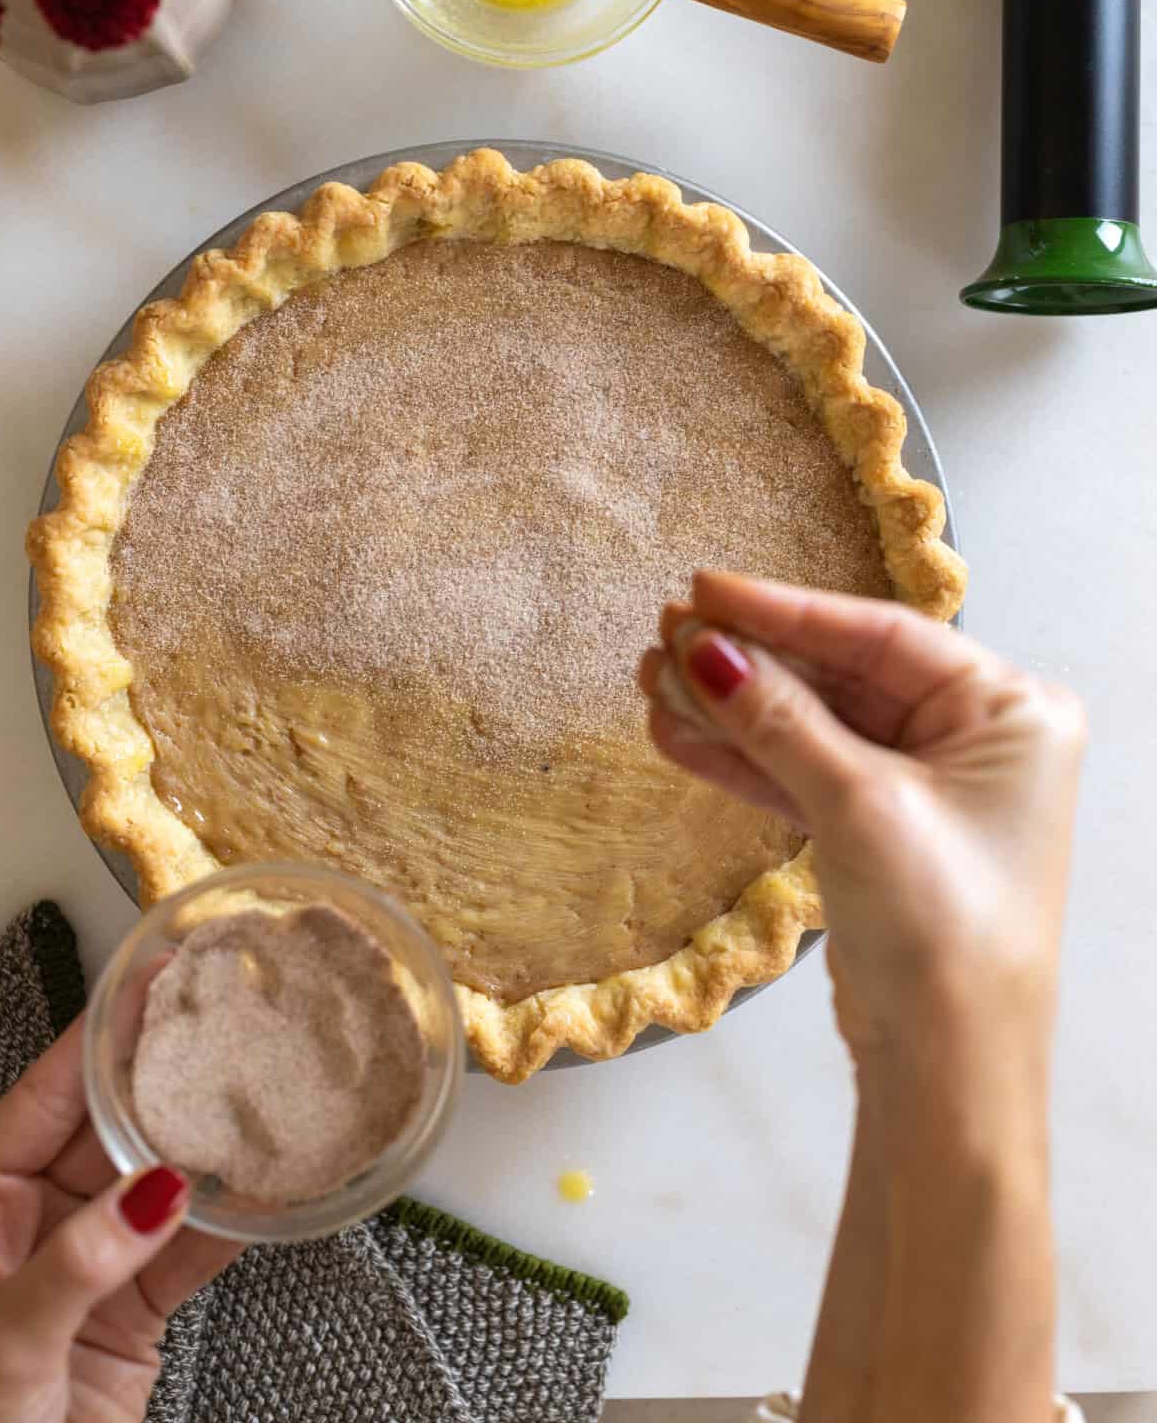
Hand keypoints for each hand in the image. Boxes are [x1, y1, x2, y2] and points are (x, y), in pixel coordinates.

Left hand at [0, 1014, 240, 1422]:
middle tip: (225, 1022)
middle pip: (110, 1128)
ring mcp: (85, 1265)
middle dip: (169, 1079)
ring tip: (263, 1092)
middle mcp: (28, 1223)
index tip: (150, 984)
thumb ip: (80, 1261)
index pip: (44, 1098)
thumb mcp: (1, 1343)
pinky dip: (231, 1224)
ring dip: (211, 1148)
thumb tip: (156, 1190)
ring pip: (159, 1185)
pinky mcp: (129, 1315)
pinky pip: (187, 1253)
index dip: (100, 1038)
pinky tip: (271, 1191)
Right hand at [640, 572, 1085, 1070]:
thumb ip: (778, 720)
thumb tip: (704, 650)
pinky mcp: (878, 831)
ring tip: (651, 680)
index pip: (881, 633)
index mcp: (1008, 711)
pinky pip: (801, 774)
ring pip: (811, 725)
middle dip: (748, 662)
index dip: (785, 610)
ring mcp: (923, 787)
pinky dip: (742, 759)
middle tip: (665, 636)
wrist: (948, 1071)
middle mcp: (973, 739)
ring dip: (731, 707)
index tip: (706, 589)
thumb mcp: (859, 805)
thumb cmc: (944, 934)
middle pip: (840, 675)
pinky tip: (677, 734)